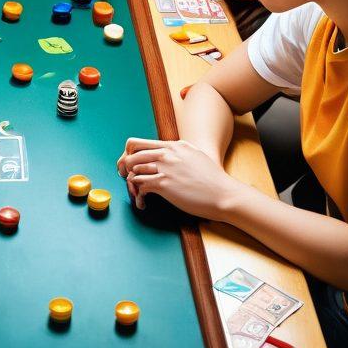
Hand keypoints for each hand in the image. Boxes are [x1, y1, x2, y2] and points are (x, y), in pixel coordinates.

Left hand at [116, 136, 237, 218]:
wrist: (224, 194)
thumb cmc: (212, 180)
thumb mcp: (195, 156)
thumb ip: (179, 153)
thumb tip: (165, 155)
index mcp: (173, 145)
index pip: (138, 143)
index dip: (128, 155)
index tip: (129, 167)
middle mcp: (167, 153)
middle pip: (131, 155)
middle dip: (124, 168)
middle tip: (126, 180)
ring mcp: (165, 168)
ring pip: (133, 170)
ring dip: (131, 184)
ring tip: (137, 194)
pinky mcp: (164, 184)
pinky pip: (139, 186)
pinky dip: (138, 196)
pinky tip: (143, 203)